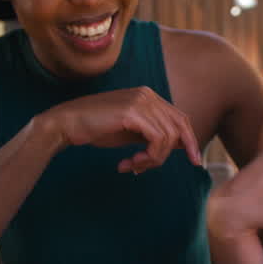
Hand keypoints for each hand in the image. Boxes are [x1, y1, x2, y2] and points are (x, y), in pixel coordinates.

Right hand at [36, 87, 201, 173]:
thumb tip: (179, 145)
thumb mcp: (131, 132)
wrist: (66, 124)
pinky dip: (147, 157)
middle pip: (179, 127)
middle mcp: (148, 95)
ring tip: (132, 166)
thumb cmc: (96, 129)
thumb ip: (153, 134)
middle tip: (146, 168)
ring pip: (168, 138)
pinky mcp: (133, 112)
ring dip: (152, 159)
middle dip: (169, 154)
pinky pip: (157, 140)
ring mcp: (141, 101)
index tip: (195, 161)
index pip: (180, 118)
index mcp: (149, 96)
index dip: (190, 141)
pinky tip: (127, 164)